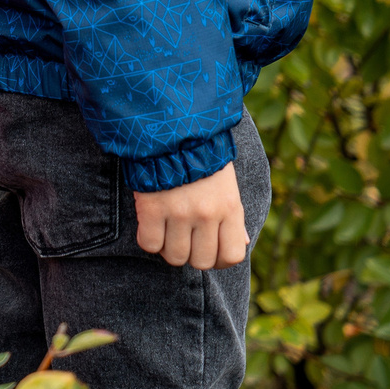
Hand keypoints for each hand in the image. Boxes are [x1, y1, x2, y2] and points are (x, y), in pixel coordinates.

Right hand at [133, 163, 248, 268]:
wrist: (170, 127)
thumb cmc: (201, 156)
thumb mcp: (227, 185)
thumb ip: (233, 217)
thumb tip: (241, 244)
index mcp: (230, 208)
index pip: (231, 256)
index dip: (218, 259)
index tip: (207, 249)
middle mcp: (207, 214)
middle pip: (201, 261)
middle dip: (191, 254)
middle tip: (184, 239)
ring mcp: (179, 212)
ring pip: (174, 256)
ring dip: (169, 248)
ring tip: (166, 231)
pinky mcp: (152, 208)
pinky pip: (150, 244)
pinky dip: (148, 239)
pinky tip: (150, 225)